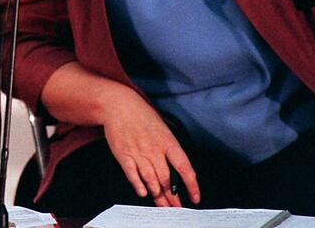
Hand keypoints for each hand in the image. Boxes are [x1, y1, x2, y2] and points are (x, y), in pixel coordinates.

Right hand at [102, 92, 200, 207]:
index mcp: (168, 142)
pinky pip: (133, 175)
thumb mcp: (163, 127)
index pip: (185, 168)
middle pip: (166, 180)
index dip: (191, 186)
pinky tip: (144, 193)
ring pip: (151, 181)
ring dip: (158, 196)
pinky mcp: (123, 155)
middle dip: (173, 198)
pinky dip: (139, 186)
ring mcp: (138, 153)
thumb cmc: (141, 115)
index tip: (195, 198)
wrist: (118, 105)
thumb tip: (178, 168)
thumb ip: (170, 147)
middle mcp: (154, 150)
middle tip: (176, 208)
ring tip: (163, 206)